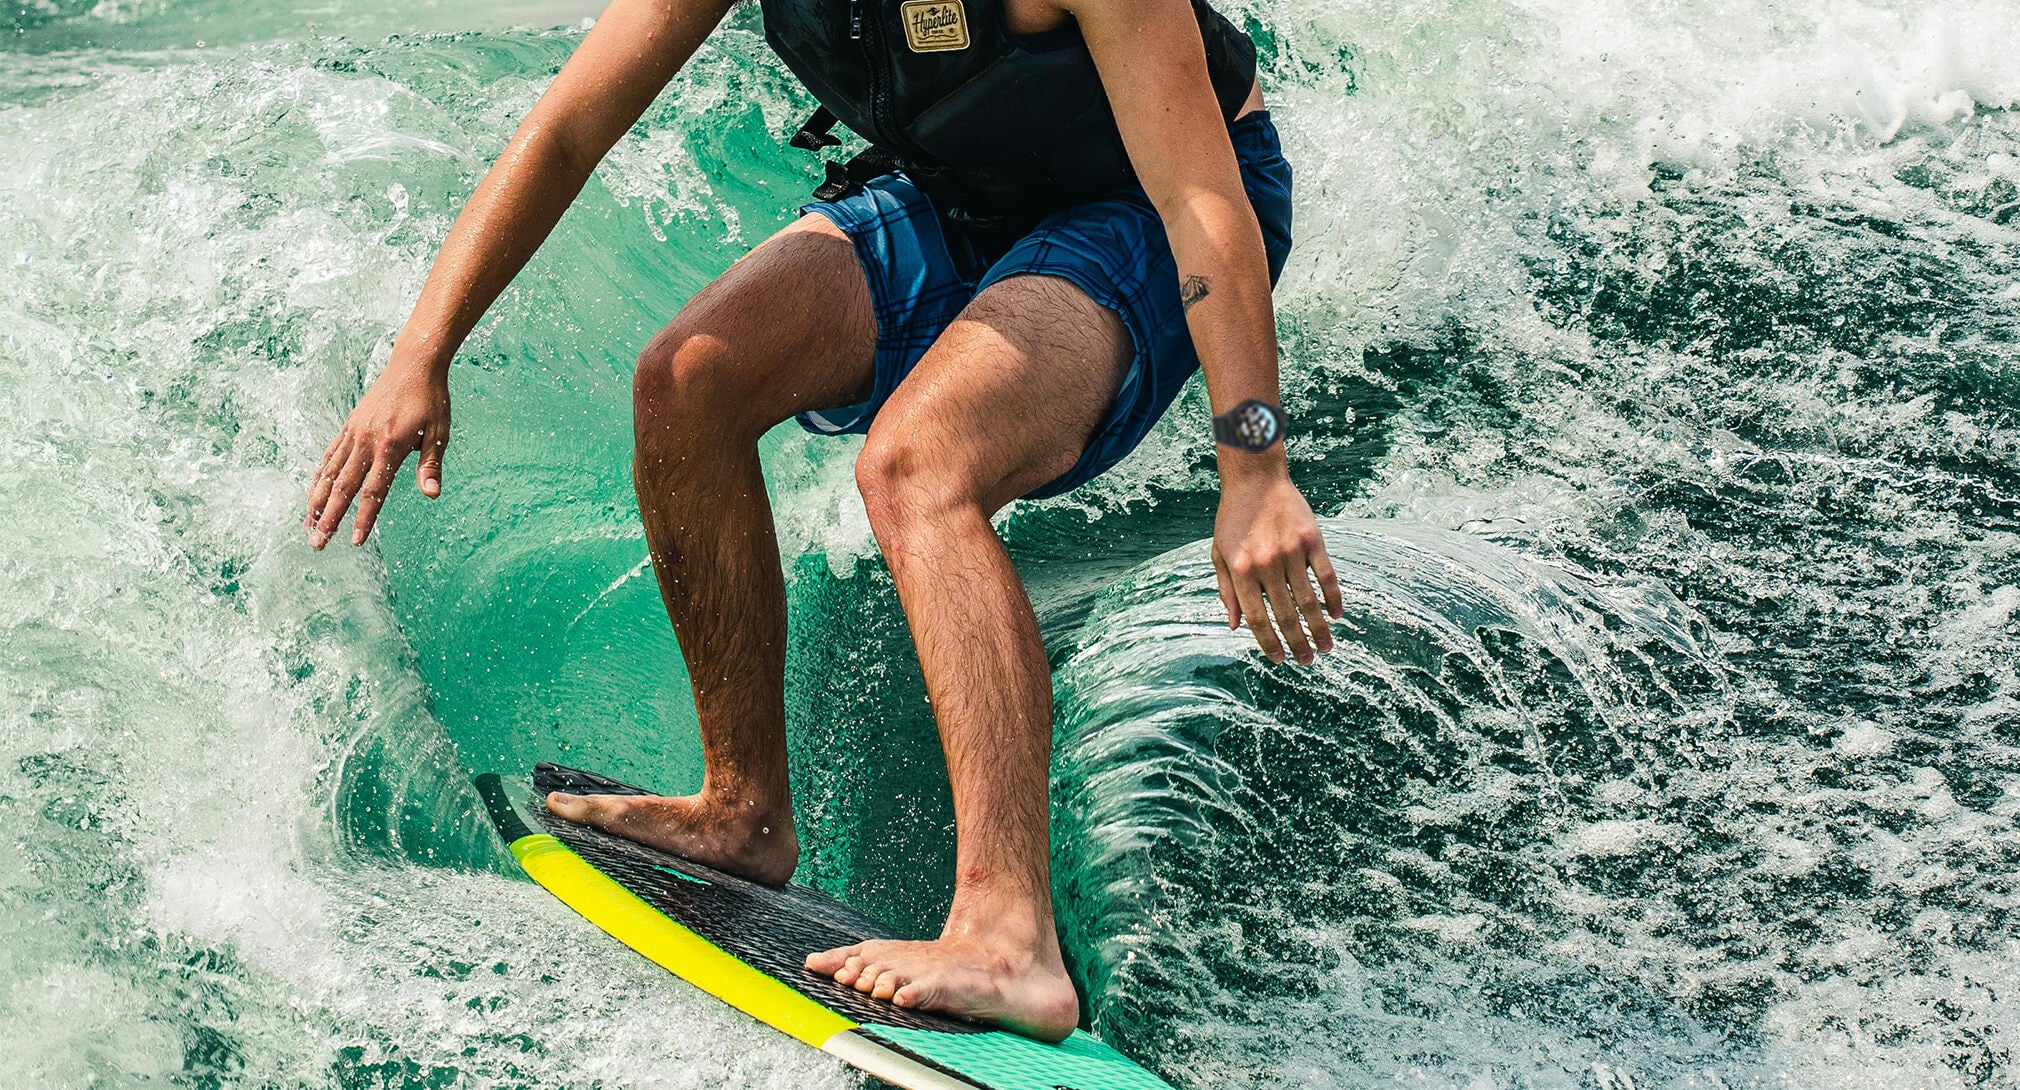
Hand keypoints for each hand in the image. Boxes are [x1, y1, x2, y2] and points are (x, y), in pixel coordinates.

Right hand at [305, 364, 449, 548]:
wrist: (413, 364)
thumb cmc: (431, 400)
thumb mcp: (439, 433)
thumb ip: (431, 465)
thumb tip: (431, 494)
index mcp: (390, 446)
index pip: (373, 490)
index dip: (364, 518)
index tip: (356, 542)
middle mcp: (365, 441)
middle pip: (343, 487)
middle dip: (329, 518)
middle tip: (316, 543)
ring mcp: (353, 433)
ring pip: (329, 473)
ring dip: (316, 501)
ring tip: (307, 525)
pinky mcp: (348, 426)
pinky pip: (329, 455)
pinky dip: (320, 476)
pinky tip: (313, 494)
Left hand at [1211, 469, 1342, 663]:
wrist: (1254, 478)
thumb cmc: (1233, 519)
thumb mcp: (1219, 553)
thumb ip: (1226, 590)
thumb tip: (1235, 626)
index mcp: (1240, 569)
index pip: (1257, 617)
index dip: (1268, 642)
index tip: (1279, 659)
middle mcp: (1266, 563)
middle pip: (1285, 614)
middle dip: (1297, 642)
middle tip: (1306, 660)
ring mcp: (1291, 551)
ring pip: (1308, 600)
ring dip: (1318, 628)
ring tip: (1325, 647)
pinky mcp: (1312, 539)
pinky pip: (1326, 575)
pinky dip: (1333, 597)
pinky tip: (1336, 615)